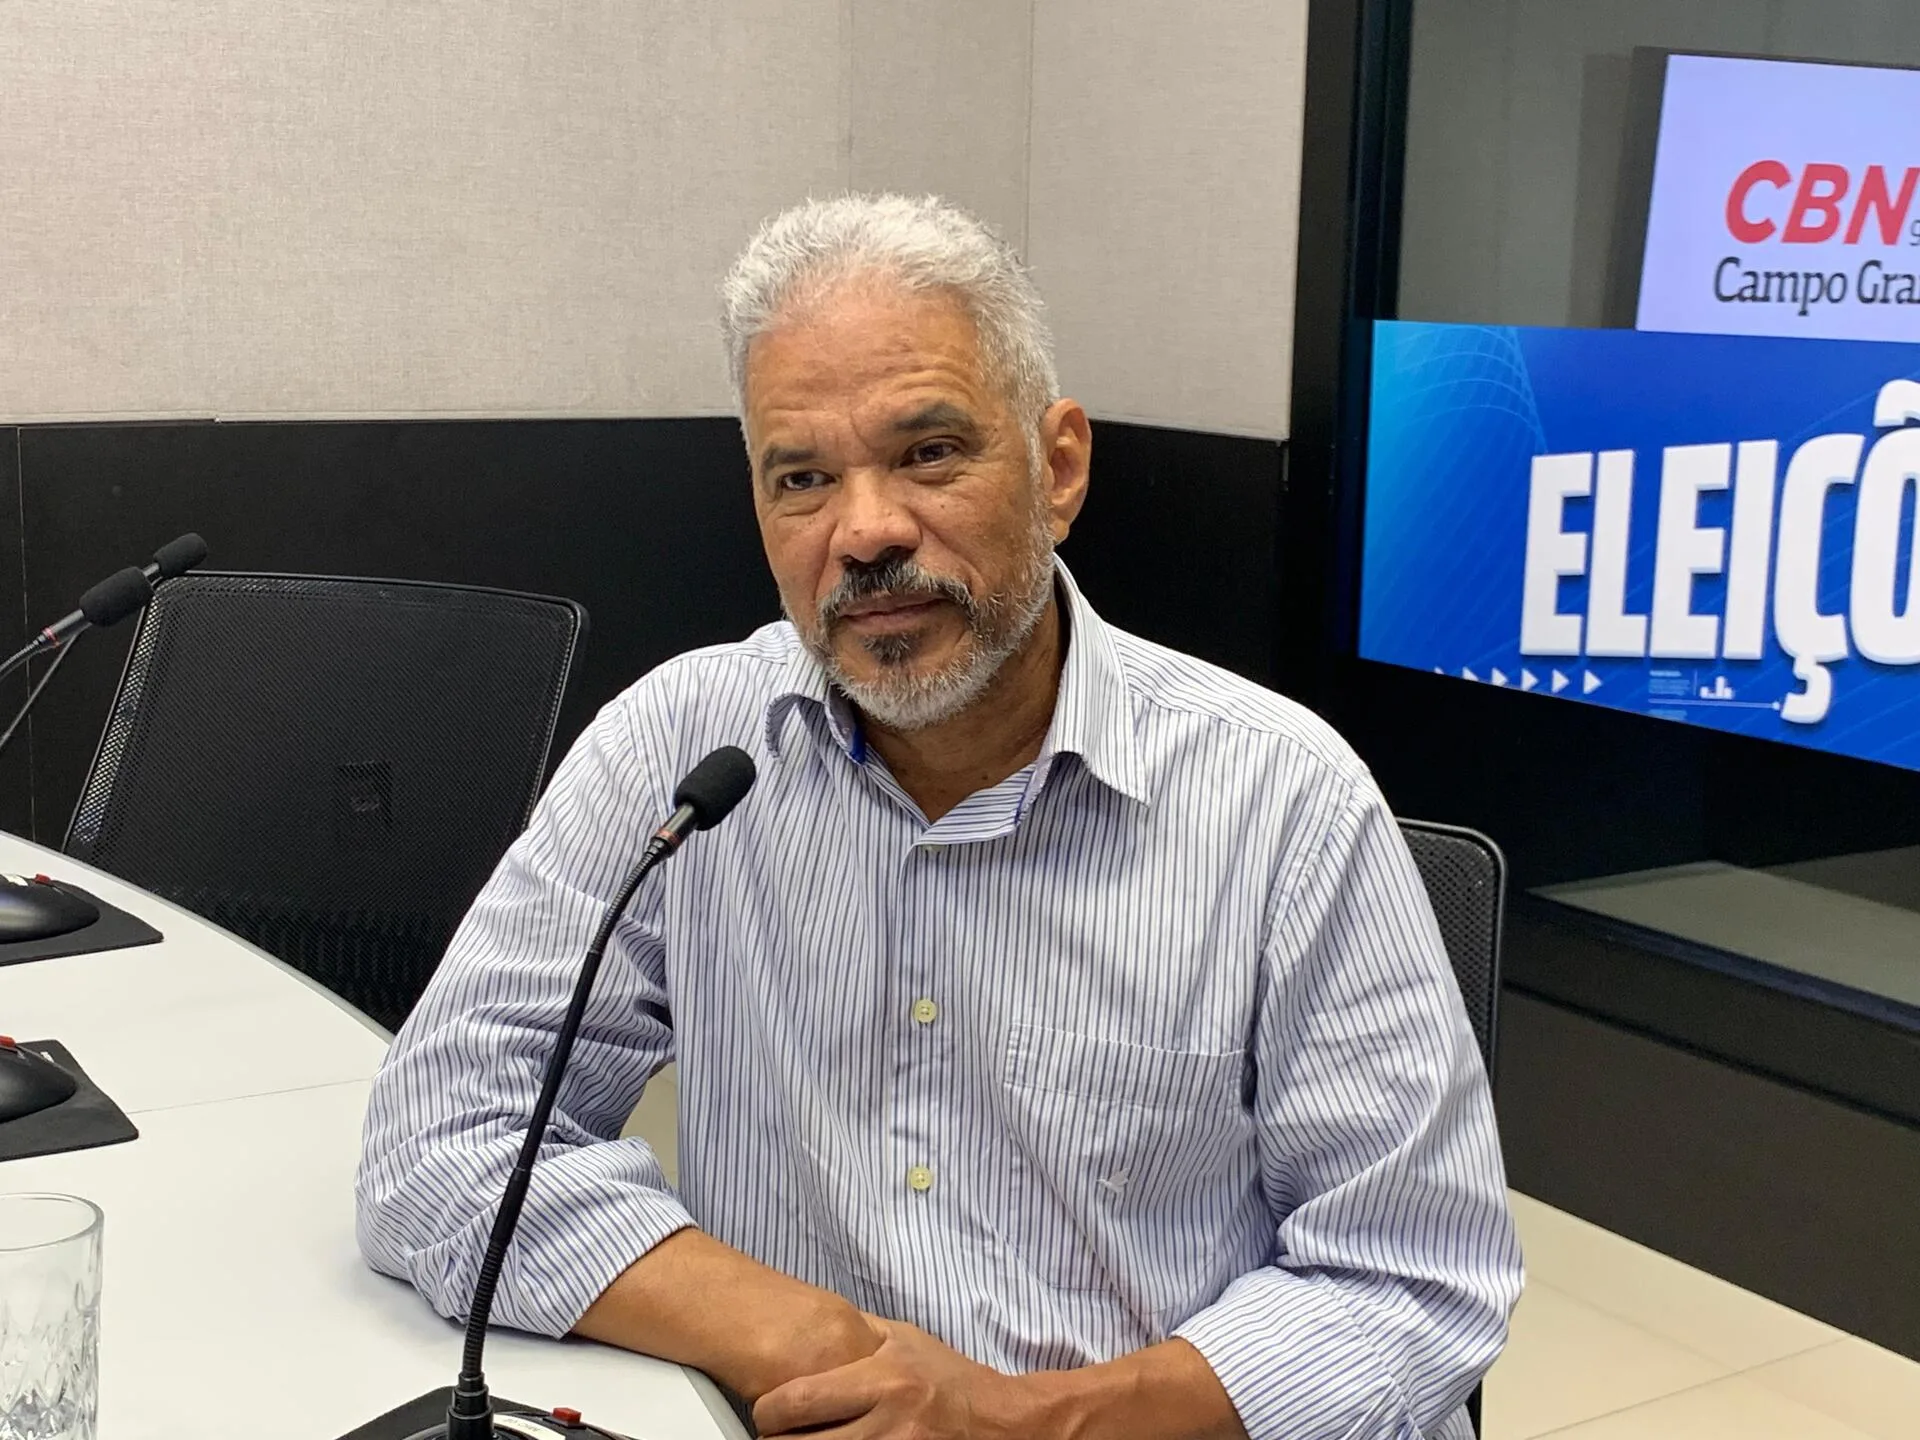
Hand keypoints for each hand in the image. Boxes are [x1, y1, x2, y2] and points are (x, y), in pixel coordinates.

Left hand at [753, 1317, 1054, 1438]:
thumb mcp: (904, 1338)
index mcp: (884, 1380)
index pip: (799, 1400)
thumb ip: (857, 1335)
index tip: (766, 1408)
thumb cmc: (947, 1377)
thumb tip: (806, 1323)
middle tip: (778, 1431)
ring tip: (803, 1439)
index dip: (768, 1409)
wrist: (998, 1421)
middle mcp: (888, 1423)